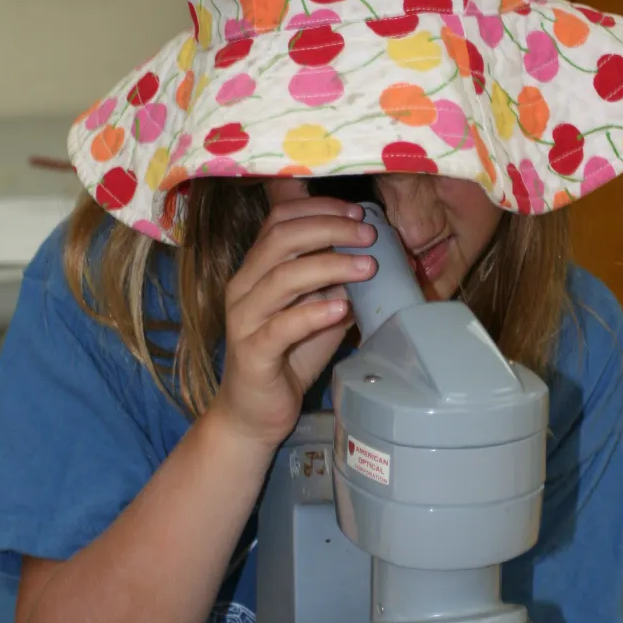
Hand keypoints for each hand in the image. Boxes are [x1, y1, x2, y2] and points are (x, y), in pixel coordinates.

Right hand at [214, 192, 375, 446]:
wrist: (254, 413)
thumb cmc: (287, 358)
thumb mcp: (319, 312)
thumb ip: (338, 285)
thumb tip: (378, 259)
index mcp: (257, 270)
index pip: (280, 220)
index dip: (319, 209)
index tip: (358, 212)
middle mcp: (245, 287)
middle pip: (282, 238)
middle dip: (330, 229)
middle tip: (369, 235)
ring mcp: (245, 319)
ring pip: (282, 278)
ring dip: (330, 266)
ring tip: (368, 268)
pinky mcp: (252, 353)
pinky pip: (282, 327)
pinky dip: (314, 313)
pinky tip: (342, 308)